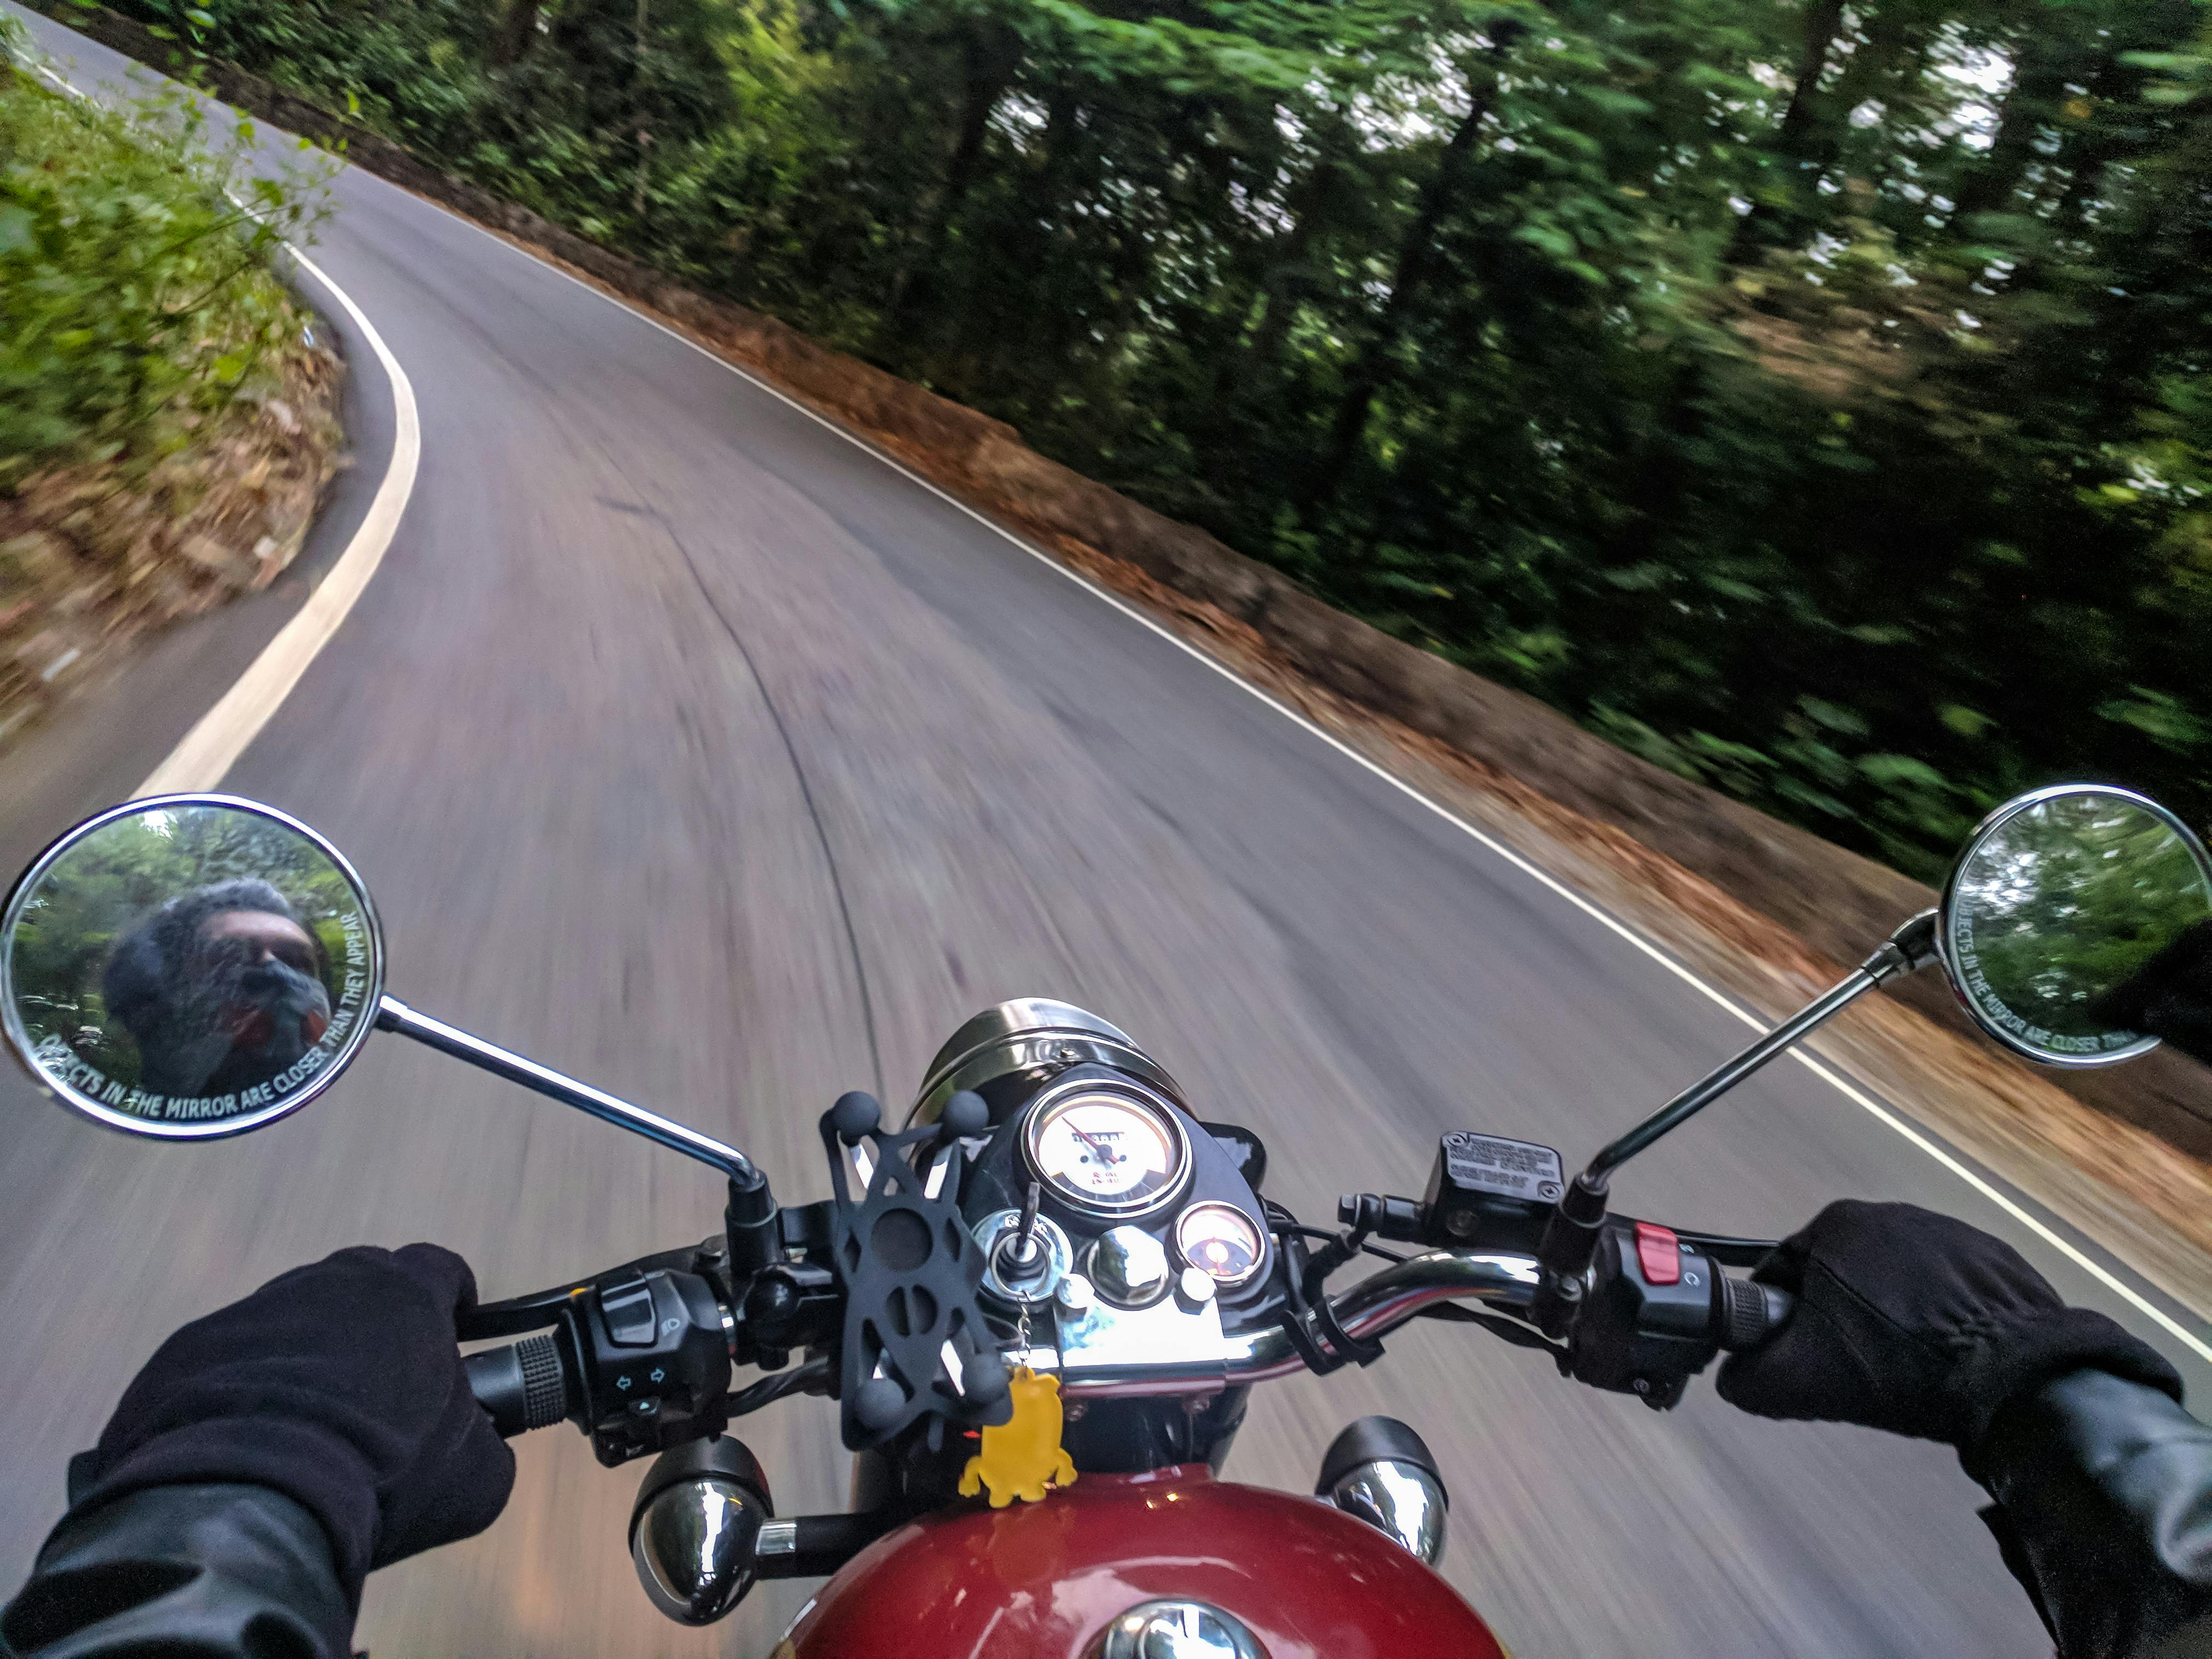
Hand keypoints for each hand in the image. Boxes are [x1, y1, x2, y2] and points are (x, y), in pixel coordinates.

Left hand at [68, 1245, 514, 1598]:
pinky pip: (229, 1359)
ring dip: (308, 1354)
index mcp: (407, 1294)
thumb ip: (488, 1444)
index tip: (454, 1326)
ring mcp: (253, 1309)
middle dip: (378, 1319)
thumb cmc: (381, 1473)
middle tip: (381, 1382)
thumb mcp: (474, 1477)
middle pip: (363, 1282)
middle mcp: (331, 1282)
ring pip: (293, 1317)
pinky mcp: (189, 1348)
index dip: (452, 1297)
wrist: (246, 1498)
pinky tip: (251, 1439)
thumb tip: (481, 1446)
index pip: (441, 1267)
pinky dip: (246, 1387)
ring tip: (308, 1420)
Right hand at [1717, 1201, 2180, 1457]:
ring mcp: (1950, 1231)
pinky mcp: (1995, 1258)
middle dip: (1838, 1317)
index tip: (1798, 1355)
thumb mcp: (1802, 1382)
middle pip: (1839, 1274)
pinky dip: (1941, 1316)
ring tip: (1904, 1365)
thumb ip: (1747, 1377)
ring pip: (1894, 1281)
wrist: (2016, 1380)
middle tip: (1852, 1367)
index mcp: (1838, 1225)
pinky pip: (1948, 1289)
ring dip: (1890, 1315)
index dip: (1782, 1320)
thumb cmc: (1904, 1367)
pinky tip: (1946, 1354)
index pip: (1782, 1272)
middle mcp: (1891, 1214)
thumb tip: (1734, 1378)